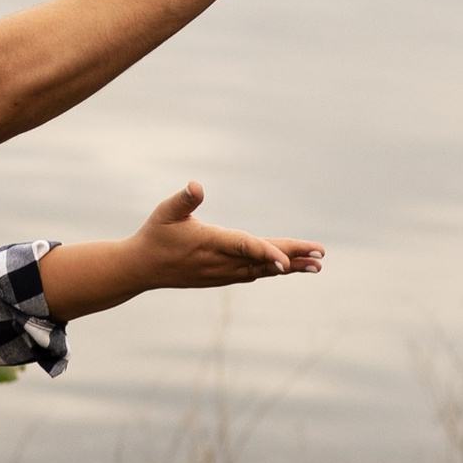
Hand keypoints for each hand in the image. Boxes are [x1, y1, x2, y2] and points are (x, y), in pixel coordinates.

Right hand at [133, 181, 322, 287]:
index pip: (243, 248)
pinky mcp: (223, 277)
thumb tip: (196, 186)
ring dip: (290, 267)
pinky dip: (274, 270)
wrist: (142, 269)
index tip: (286, 262)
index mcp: (209, 243)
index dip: (266, 253)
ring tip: (316, 264)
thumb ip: (184, 200)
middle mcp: (220, 261)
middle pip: (262, 261)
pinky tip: (292, 267)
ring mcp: (223, 273)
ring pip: (262, 271)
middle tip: (321, 256)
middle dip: (293, 258)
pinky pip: (254, 274)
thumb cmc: (155, 235)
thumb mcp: (165, 212)